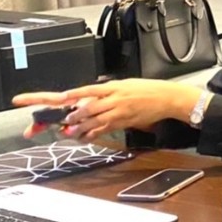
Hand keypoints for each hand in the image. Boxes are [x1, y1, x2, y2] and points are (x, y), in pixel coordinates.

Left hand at [13, 80, 199, 140]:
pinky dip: (92, 133)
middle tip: (56, 121)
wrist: (167, 97)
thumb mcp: (124, 85)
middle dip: (68, 115)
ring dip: (77, 127)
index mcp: (110, 87)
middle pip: (83, 107)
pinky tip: (84, 136)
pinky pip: (104, 128)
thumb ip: (105, 92)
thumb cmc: (147, 90)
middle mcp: (111, 98)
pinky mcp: (124, 120)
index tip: (53, 98)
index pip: (82, 90)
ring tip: (68, 131)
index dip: (66, 95)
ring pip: (92, 120)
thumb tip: (87, 98)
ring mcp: (118, 110)